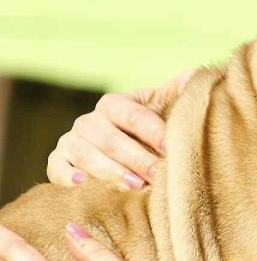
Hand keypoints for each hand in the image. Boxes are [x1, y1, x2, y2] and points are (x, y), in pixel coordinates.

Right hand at [47, 70, 193, 189]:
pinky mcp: (57, 162)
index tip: (174, 148)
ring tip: (136, 185)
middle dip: (138, 159)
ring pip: (87, 156)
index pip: (135, 116)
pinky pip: (56, 169)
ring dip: (111, 172)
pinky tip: (82, 183)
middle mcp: (89, 120)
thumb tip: (196, 75)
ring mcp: (70, 141)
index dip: (154, 132)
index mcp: (114, 104)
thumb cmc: (146, 128)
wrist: (116, 150)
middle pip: (112, 140)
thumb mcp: (162, 106)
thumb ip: (179, 91)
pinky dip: (66, 176)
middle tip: (159, 174)